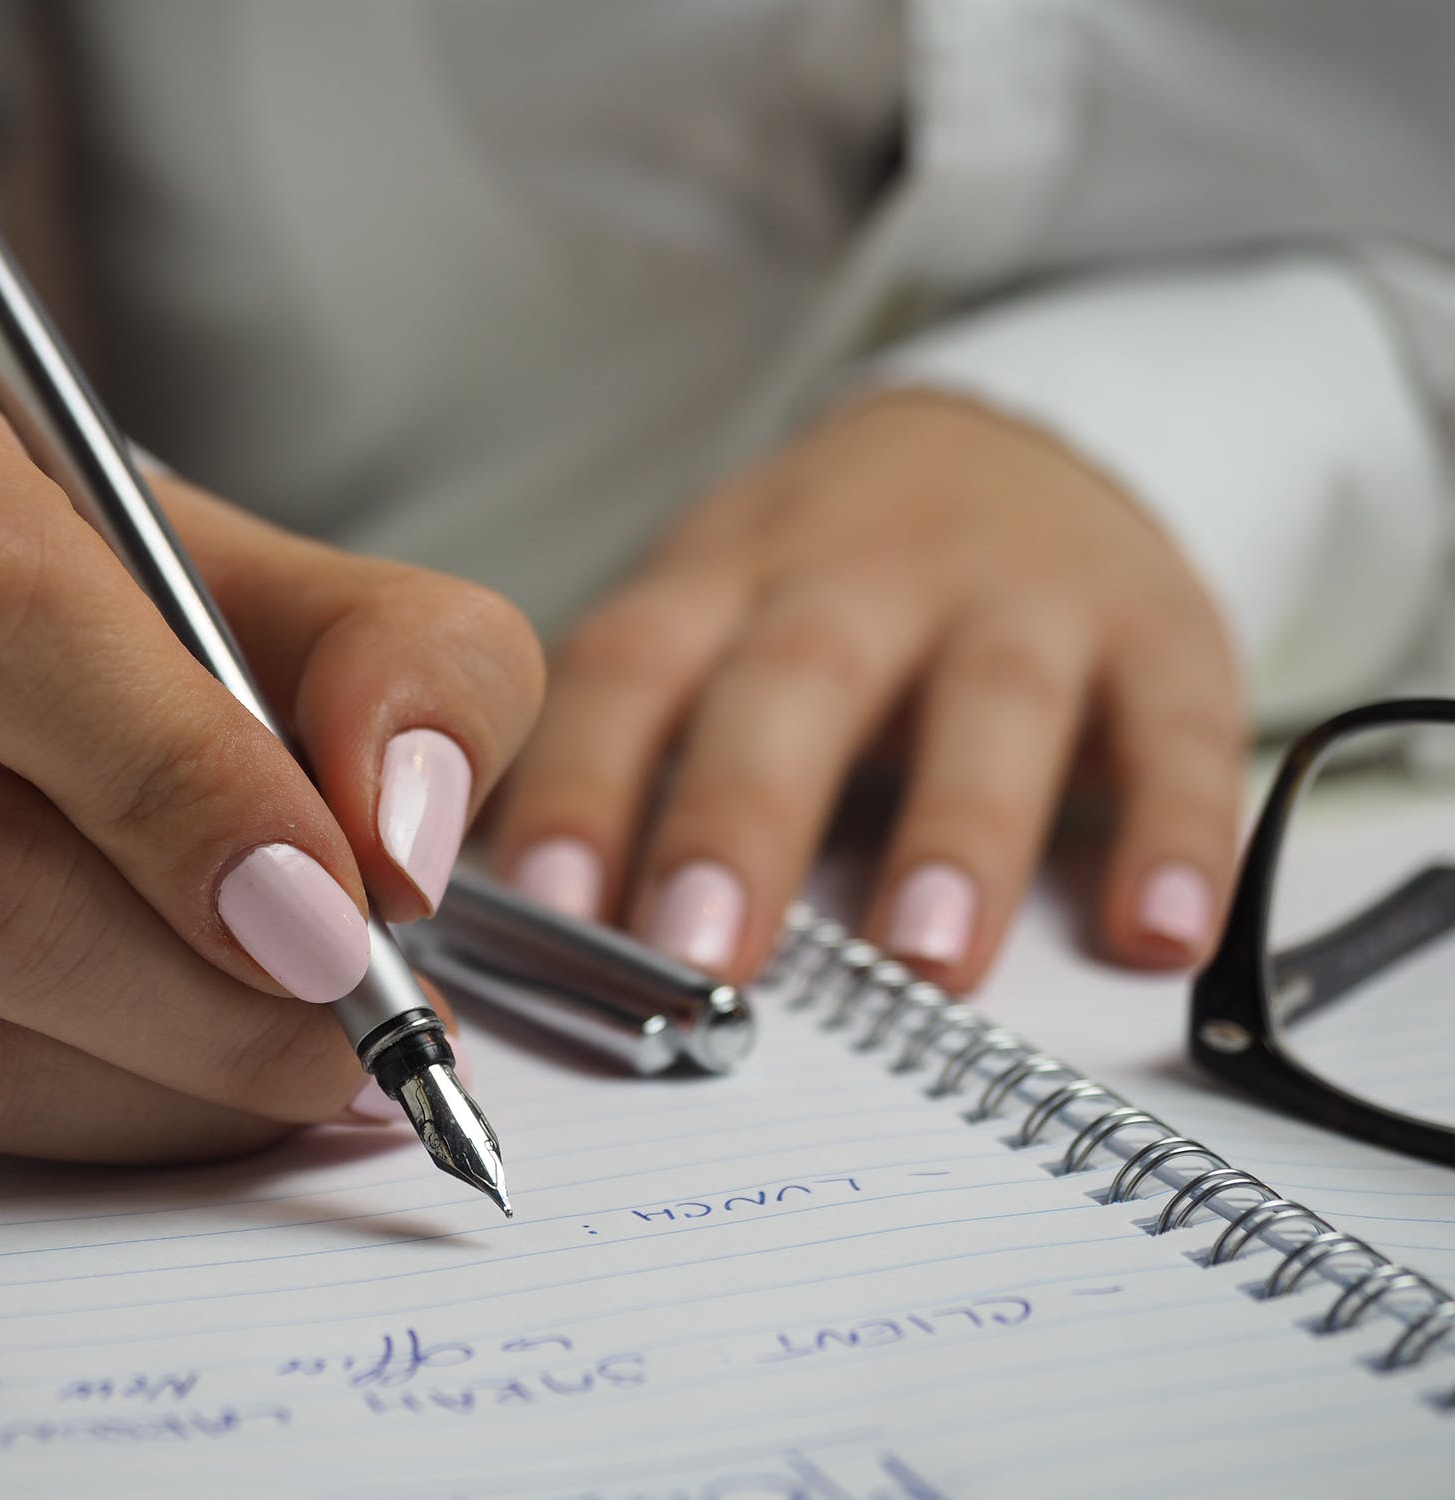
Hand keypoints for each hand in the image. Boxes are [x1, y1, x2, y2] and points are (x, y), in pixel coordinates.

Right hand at [0, 338, 541, 1159]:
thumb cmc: (136, 605)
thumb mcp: (307, 582)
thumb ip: (412, 665)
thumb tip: (401, 839)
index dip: (173, 778)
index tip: (336, 907)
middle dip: (195, 983)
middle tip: (358, 1024)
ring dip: (157, 1079)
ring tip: (306, 1060)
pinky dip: (79, 1122)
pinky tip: (184, 1078)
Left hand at [491, 390, 1244, 990]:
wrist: (1018, 442)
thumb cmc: (826, 582)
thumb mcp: (712, 616)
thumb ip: (631, 748)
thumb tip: (516, 926)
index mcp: (726, 579)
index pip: (631, 671)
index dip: (581, 782)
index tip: (542, 907)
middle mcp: (863, 575)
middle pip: (795, 682)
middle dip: (743, 816)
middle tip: (701, 953)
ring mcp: (1019, 595)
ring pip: (988, 701)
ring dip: (958, 831)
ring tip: (926, 961)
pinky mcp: (1158, 630)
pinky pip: (1177, 728)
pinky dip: (1176, 829)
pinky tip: (1158, 932)